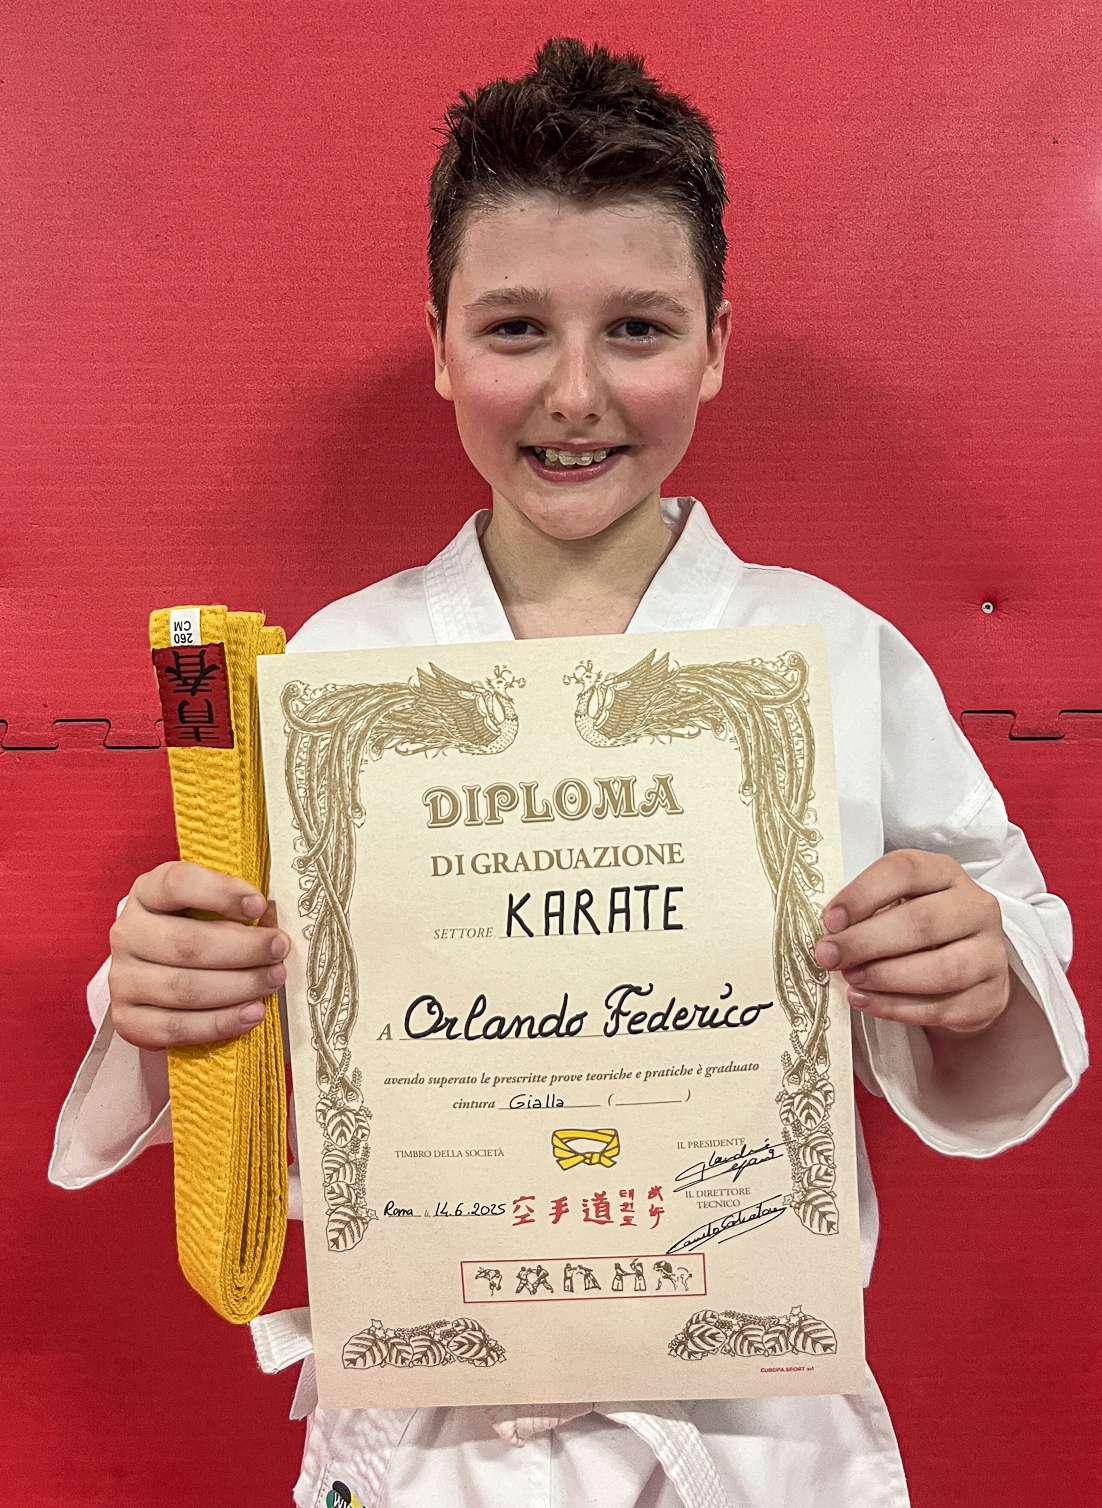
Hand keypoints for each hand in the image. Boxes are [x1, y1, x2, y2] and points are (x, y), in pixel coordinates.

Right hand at [108, 861, 290, 1048]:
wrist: (153, 970)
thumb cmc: (191, 929)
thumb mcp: (208, 905)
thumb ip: (236, 908)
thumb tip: (271, 921)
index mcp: (147, 893)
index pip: (178, 884)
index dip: (221, 893)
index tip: (259, 905)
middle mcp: (128, 934)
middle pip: (187, 944)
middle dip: (243, 949)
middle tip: (279, 950)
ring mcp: (123, 978)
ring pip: (184, 988)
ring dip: (238, 986)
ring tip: (272, 980)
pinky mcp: (128, 1019)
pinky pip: (176, 1028)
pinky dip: (220, 1023)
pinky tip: (252, 1014)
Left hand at [814, 849, 1010, 1035]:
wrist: (966, 970)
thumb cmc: (918, 930)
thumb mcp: (895, 905)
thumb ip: (867, 913)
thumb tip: (828, 936)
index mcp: (946, 874)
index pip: (905, 871)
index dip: (863, 894)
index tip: (830, 920)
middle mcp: (976, 908)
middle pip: (922, 922)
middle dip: (866, 942)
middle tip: (829, 957)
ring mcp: (991, 953)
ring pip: (941, 969)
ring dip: (886, 978)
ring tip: (850, 980)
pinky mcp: (991, 996)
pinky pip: (943, 1007)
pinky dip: (898, 1008)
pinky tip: (866, 1003)